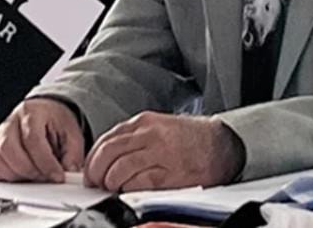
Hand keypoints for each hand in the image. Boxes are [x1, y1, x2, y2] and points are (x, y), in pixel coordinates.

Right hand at [0, 98, 84, 182]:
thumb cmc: (55, 122)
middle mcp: (10, 121)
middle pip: (8, 148)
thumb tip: (69, 172)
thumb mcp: (71, 133)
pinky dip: (2, 175)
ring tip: (33, 177)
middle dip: (29, 170)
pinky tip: (19, 175)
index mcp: (32, 113)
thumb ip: (72, 154)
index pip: (32, 139)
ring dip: (15, 175)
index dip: (45, 162)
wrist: (45, 114)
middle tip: (44, 178)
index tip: (57, 176)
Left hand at [83, 111, 245, 191]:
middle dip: (97, 171)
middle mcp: (150, 134)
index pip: (107, 139)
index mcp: (144, 122)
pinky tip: (130, 191)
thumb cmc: (190, 138)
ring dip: (111, 182)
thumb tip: (107, 158)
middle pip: (109, 153)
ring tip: (113, 188)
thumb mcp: (158, 127)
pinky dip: (129, 189)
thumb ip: (134, 138)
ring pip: (121, 168)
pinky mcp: (171, 173)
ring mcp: (160, 153)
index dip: (93, 158)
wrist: (222, 144)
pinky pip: (140, 183)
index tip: (90, 171)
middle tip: (96, 182)